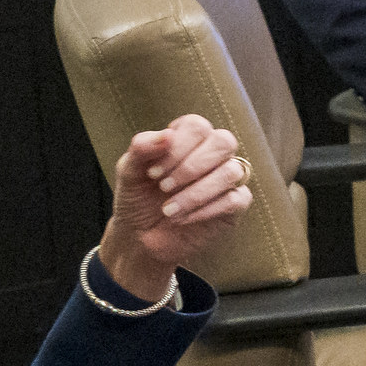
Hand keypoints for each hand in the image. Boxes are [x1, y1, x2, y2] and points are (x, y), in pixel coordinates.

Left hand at [97, 114, 251, 303]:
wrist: (139, 238)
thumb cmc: (137, 199)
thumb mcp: (128, 173)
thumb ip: (141, 149)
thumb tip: (167, 134)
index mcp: (188, 139)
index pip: (197, 127)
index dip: (178, 147)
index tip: (152, 173)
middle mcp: (212, 154)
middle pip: (224, 141)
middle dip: (191, 166)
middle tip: (164, 187)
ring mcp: (226, 179)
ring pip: (231, 171)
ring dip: (196, 192)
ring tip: (168, 210)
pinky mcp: (234, 205)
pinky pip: (236, 199)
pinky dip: (206, 210)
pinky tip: (182, 218)